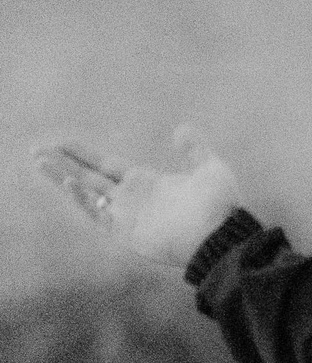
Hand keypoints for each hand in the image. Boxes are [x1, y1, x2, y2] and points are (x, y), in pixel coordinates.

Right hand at [31, 124, 240, 268]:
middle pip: (89, 177)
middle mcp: (132, 198)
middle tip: (37, 150)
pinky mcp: (127, 233)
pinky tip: (70, 183)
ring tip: (40, 162)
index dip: (83, 154)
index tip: (61, 142)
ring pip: (87, 194)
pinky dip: (83, 200)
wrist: (223, 235)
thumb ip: (194, 149)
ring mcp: (128, 216)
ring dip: (63, 179)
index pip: (106, 165)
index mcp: (147, 183)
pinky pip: (99, 215)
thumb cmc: (220, 205)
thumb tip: (181, 128)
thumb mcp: (209, 168)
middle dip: (63, 164)